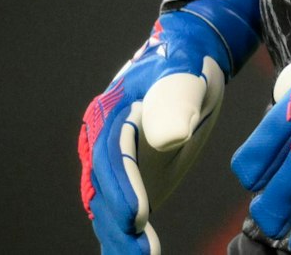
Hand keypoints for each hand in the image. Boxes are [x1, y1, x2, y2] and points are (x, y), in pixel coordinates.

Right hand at [80, 0, 262, 253]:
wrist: (188, 56)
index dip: (123, 189)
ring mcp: (113, 162)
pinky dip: (125, 234)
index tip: (135, 218)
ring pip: (108, 205)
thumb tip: (170, 137)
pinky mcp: (128, 176)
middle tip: (136, 254)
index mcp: (109, 117)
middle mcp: (102, 142)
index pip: (111, 159)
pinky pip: (121, 208)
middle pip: (104, 189)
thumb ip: (174, 102)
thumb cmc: (185, 63)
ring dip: (119, 236)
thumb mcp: (182, 74)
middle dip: (117, 224)